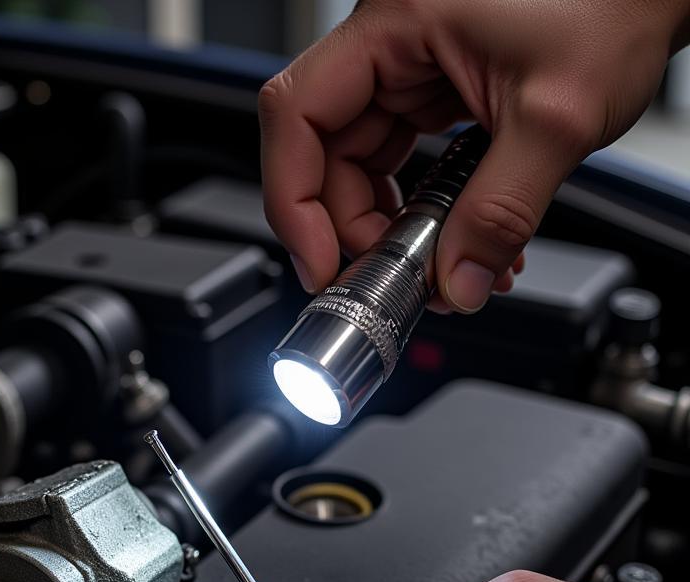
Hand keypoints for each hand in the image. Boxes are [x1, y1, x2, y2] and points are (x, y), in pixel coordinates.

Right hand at [259, 0, 686, 310]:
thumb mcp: (558, 116)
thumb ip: (500, 213)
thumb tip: (456, 284)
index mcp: (394, 24)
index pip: (296, 116)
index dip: (294, 200)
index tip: (319, 261)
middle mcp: (390, 47)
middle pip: (325, 157)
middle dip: (357, 231)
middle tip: (392, 280)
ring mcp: (409, 71)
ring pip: (362, 170)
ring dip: (394, 231)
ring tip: (438, 266)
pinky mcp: (434, 94)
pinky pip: (403, 167)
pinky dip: (424, 212)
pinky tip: (458, 240)